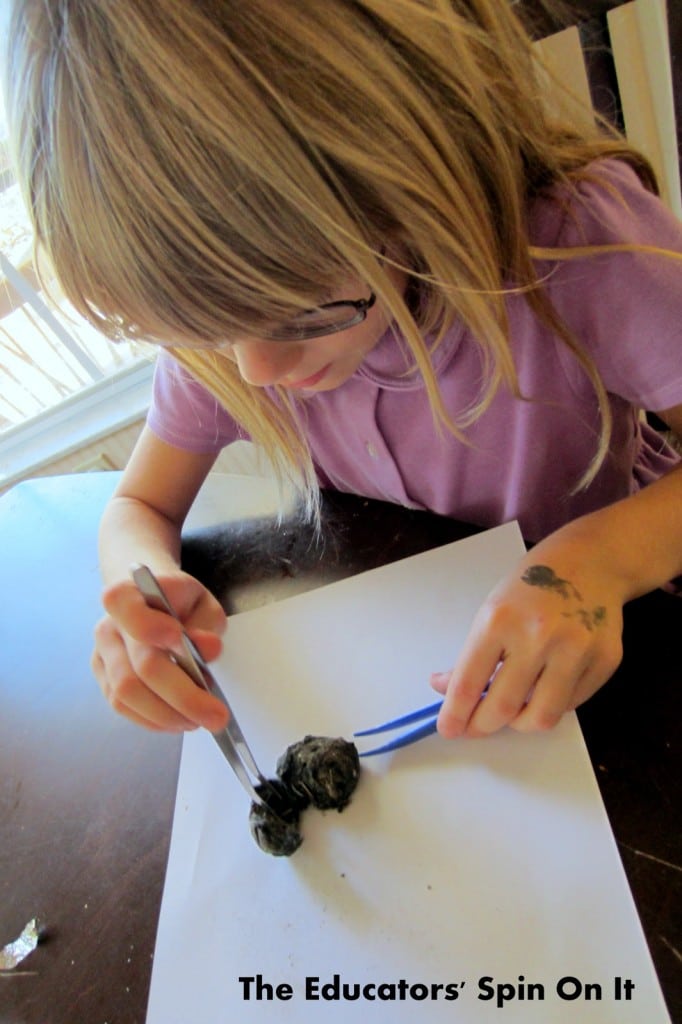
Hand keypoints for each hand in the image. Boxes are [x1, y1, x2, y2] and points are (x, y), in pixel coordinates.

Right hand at [91, 571, 227, 731]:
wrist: (153, 602)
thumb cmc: (180, 603)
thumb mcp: (202, 603)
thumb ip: (206, 624)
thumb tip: (208, 648)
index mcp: (128, 595)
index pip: (129, 611)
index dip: (151, 628)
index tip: (179, 638)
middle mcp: (108, 627)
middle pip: (140, 667)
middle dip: (183, 697)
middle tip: (216, 716)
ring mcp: (102, 655)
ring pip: (127, 695)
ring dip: (168, 715)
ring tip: (199, 720)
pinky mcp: (103, 680)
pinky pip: (122, 707)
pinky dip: (153, 720)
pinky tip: (178, 720)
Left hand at [432, 530, 625, 737]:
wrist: (589, 562)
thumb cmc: (531, 586)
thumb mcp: (491, 610)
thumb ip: (471, 654)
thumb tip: (446, 690)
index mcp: (499, 620)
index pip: (468, 683)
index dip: (455, 714)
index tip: (448, 729)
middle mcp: (538, 635)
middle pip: (504, 707)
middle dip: (483, 726)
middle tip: (476, 726)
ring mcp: (576, 649)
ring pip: (542, 717)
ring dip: (520, 723)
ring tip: (512, 710)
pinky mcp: (605, 660)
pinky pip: (571, 704)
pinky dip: (551, 704)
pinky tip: (544, 687)